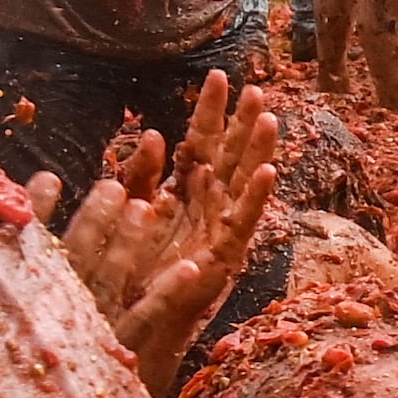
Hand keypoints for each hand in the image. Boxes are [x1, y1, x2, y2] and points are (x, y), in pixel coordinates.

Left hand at [53, 70, 285, 393]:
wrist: (131, 322)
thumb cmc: (129, 269)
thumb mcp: (127, 210)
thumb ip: (140, 174)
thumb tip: (156, 134)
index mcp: (185, 191)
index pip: (201, 141)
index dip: (211, 110)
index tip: (219, 75)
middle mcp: (207, 205)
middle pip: (230, 155)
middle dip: (244, 122)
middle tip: (258, 88)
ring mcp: (220, 229)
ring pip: (244, 182)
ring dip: (259, 151)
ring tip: (270, 119)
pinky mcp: (225, 255)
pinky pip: (244, 220)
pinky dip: (257, 197)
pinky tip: (268, 172)